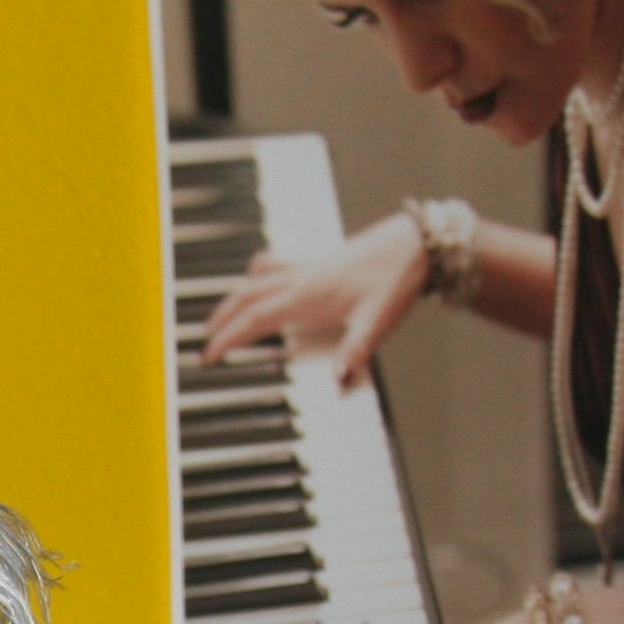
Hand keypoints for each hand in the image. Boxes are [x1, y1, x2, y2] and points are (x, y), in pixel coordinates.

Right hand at [197, 212, 429, 390]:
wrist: (417, 244)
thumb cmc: (397, 278)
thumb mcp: (376, 322)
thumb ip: (354, 351)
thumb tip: (339, 378)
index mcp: (307, 296)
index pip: (254, 319)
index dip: (228, 338)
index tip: (210, 354)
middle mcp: (301, 279)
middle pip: (246, 296)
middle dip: (222, 318)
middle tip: (207, 338)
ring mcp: (309, 267)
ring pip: (256, 278)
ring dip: (235, 295)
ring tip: (223, 311)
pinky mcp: (320, 260)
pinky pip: (276, 265)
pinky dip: (259, 275)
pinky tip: (260, 278)